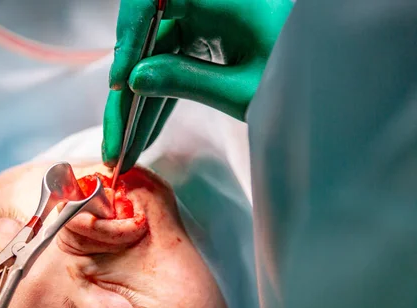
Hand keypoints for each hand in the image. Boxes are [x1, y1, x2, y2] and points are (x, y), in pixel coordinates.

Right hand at [102, 0, 292, 170]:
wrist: (333, 83)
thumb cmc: (305, 79)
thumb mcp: (245, 89)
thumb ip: (187, 80)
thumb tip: (134, 79)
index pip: (154, 0)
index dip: (130, 38)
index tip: (119, 82)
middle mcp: (206, 2)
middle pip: (148, 44)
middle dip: (127, 96)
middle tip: (114, 142)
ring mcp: (203, 21)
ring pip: (154, 61)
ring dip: (138, 107)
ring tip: (125, 151)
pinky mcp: (204, 38)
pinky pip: (170, 67)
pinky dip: (158, 101)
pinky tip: (142, 134)